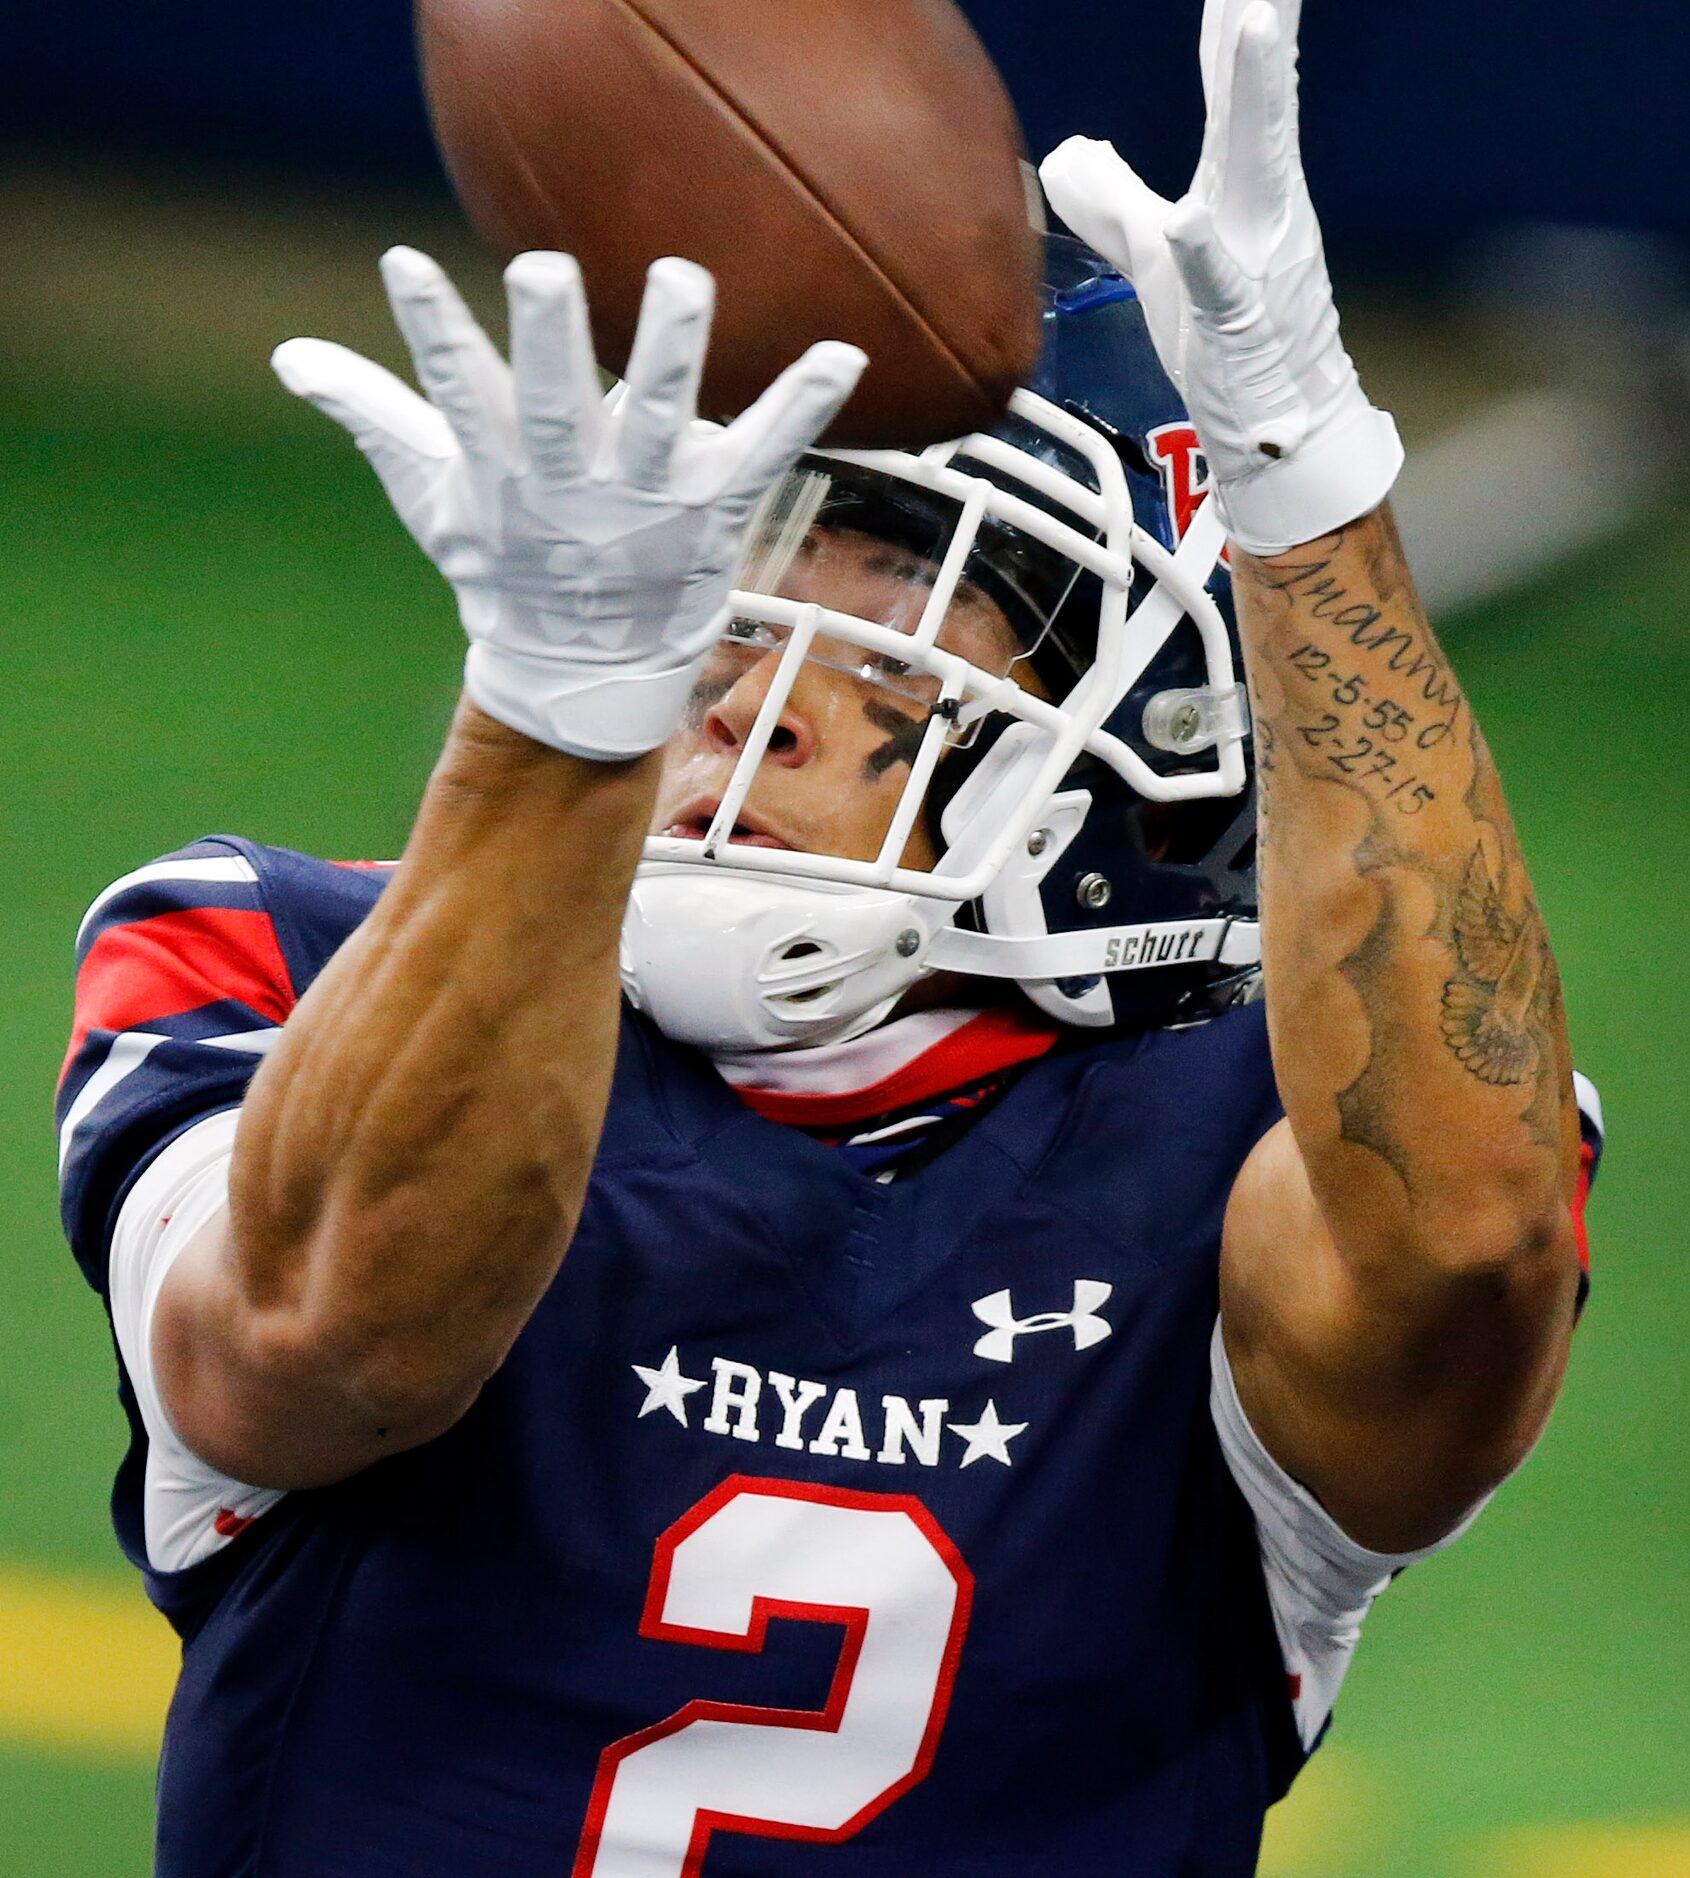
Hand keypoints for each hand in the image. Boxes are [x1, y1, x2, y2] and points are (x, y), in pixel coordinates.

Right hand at [274, 250, 865, 759]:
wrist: (582, 671)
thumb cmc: (505, 566)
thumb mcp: (434, 495)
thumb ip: (375, 415)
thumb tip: (290, 357)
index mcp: (503, 470)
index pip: (457, 395)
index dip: (432, 334)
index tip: (405, 264)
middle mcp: (573, 482)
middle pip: (555, 406)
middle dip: (548, 341)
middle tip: (540, 268)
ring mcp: (647, 498)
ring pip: (659, 418)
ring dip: (670, 352)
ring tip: (681, 276)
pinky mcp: (713, 508)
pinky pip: (764, 452)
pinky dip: (803, 405)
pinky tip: (845, 354)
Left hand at [1039, 0, 1401, 556]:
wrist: (1278, 430)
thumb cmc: (1225, 344)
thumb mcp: (1156, 259)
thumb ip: (1117, 202)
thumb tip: (1069, 152)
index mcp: (1239, 190)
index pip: (1235, 90)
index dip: (1232, 24)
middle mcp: (1259, 211)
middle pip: (1258, 102)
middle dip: (1260, 24)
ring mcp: (1255, 265)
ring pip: (1259, 167)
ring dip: (1256, 97)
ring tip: (1252, 23)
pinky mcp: (1238, 326)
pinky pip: (1221, 284)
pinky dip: (1204, 251)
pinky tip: (1189, 218)